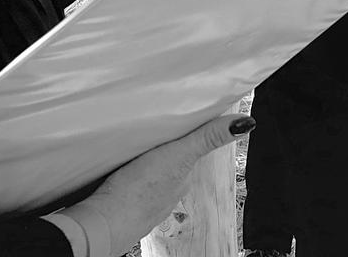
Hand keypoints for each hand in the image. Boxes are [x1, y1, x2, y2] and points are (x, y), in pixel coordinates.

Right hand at [59, 114, 253, 255]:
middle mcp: (166, 196)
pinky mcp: (117, 210)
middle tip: (151, 134)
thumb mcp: (178, 154)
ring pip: (148, 180)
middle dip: (162, 153)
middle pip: (169, 167)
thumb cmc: (139, 190)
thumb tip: (247, 123)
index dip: (185, 140)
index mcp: (182, 181)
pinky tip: (115, 176)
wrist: (100, 225)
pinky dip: (124, 182)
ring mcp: (143, 205)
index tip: (179, 125)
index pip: (189, 155)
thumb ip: (208, 137)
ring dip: (142, 168)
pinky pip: (126, 190)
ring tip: (132, 152)